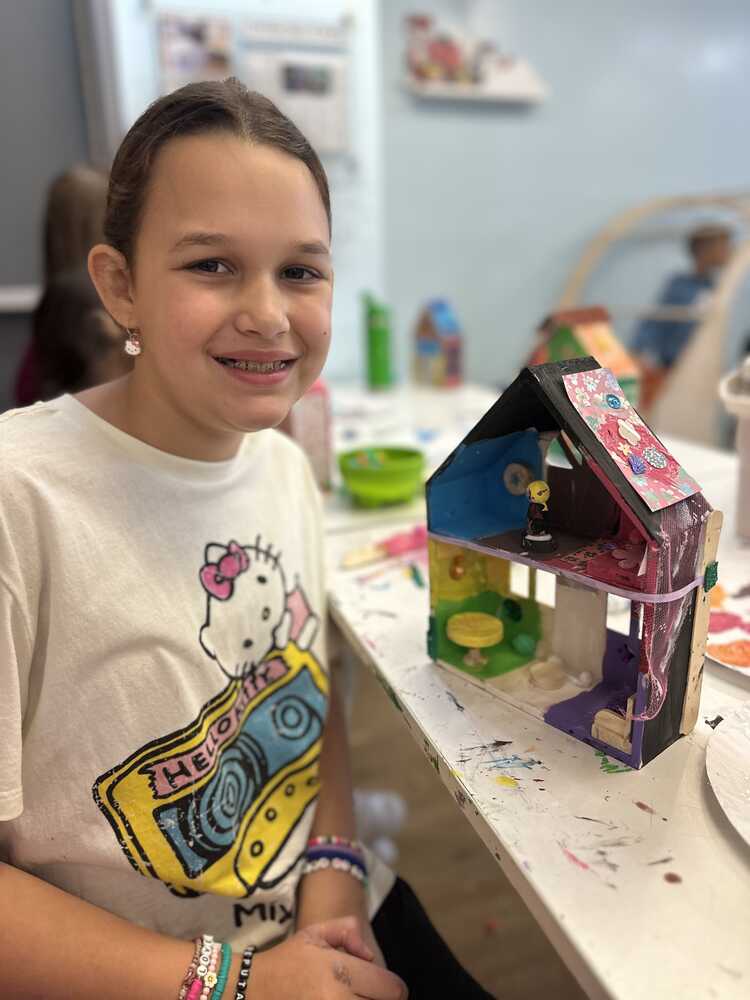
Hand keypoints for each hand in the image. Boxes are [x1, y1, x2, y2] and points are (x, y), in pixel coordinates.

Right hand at [249, 916, 406, 998]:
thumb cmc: (288, 960)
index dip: (393, 987)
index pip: (392, 989)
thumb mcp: (315, 933)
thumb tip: (369, 955)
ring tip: (354, 997)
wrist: (253, 989)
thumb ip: (349, 931)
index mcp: (339, 971)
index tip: (382, 985)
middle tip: (365, 992)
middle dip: (379, 999)